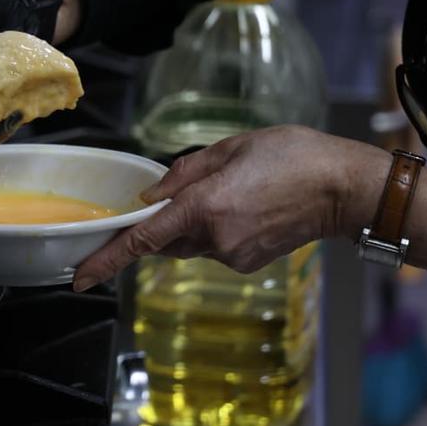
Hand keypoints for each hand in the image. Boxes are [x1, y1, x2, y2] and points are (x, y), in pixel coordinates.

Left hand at [72, 126, 391, 290]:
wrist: (346, 189)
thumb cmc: (295, 156)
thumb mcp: (233, 147)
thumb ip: (184, 173)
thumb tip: (150, 196)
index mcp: (205, 206)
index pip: (142, 239)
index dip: (107, 259)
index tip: (81, 278)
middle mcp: (215, 238)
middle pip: (166, 238)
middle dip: (167, 220)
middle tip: (199, 190)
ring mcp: (233, 255)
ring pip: (191, 243)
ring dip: (197, 222)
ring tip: (239, 191)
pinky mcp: (248, 263)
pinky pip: (216, 247)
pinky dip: (219, 229)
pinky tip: (250, 207)